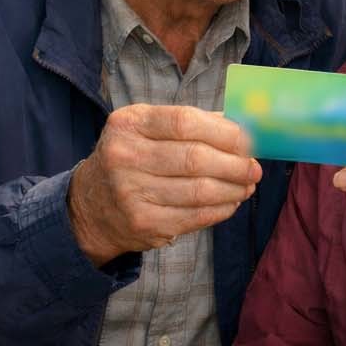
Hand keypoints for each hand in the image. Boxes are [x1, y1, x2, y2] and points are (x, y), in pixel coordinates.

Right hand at [67, 104, 261, 266]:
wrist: (91, 206)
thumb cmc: (131, 158)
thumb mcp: (146, 128)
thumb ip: (190, 123)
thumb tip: (241, 125)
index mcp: (128, 123)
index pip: (185, 122)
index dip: (224, 132)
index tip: (248, 140)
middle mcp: (124, 156)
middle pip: (195, 158)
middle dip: (235, 164)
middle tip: (254, 167)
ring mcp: (132, 193)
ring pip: (199, 191)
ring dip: (233, 189)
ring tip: (247, 185)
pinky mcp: (144, 223)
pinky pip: (195, 216)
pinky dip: (221, 209)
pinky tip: (231, 202)